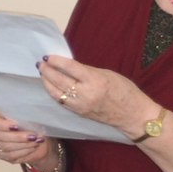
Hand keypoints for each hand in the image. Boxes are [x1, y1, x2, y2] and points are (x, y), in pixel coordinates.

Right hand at [0, 112, 55, 168]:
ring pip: (6, 147)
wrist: (36, 139)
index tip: (17, 126)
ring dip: (23, 144)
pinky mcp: (2, 155)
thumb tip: (28, 115)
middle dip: (18, 137)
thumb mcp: (29, 116)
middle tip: (33, 136)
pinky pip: (10, 156)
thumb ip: (24, 115)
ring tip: (36, 141)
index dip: (2, 125)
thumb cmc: (31, 124)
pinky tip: (33, 147)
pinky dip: (24, 151)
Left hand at [36, 55, 151, 133]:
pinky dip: (54, 92)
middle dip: (47, 71)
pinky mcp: (78, 113)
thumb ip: (87, 71)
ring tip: (42, 73)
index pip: (70, 68)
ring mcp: (80, 105)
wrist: (132, 115)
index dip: (57, 61)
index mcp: (95, 81)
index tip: (48, 56)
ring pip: (56, 93)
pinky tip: (50, 86)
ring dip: (47, 82)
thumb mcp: (107, 74)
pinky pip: (61, 101)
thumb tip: (70, 66)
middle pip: (59, 81)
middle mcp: (85, 94)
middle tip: (40, 64)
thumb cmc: (124, 91)